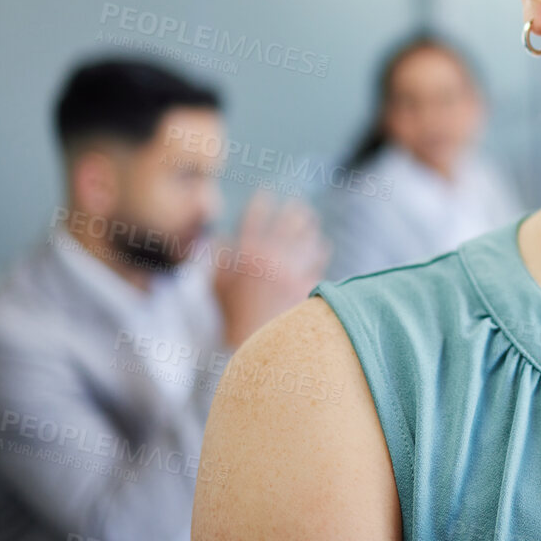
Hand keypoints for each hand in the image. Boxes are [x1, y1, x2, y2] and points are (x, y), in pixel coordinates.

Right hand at [213, 190, 330, 348]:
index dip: (259, 204)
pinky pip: (317, 264)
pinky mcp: (306, 286)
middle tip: (299, 206)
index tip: (265, 193)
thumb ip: (218, 261)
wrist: (257, 347)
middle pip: (286, 225)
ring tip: (312, 224)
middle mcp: (270, 260)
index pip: (253, 221)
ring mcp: (291, 273)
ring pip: (307, 242)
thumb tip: (220, 239)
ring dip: (310, 231)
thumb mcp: (218, 288)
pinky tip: (323, 247)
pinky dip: (320, 254)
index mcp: (246, 257)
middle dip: (293, 213)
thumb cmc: (233, 318)